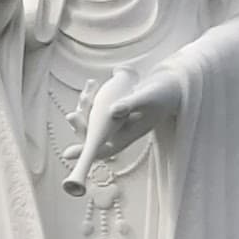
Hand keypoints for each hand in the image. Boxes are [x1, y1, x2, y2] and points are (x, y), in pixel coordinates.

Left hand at [63, 68, 181, 163]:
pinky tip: (91, 84)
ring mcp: (116, 118)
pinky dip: (92, 96)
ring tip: (88, 90)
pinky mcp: (114, 106)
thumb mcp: (148, 98)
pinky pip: (97, 105)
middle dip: (81, 126)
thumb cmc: (164, 94)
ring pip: (93, 118)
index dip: (85, 153)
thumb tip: (112, 111)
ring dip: (85, 106)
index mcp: (128, 135)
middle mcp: (119, 130)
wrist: (171, 85)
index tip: (67, 154)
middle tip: (72, 115)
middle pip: (93, 135)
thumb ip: (132, 104)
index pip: (104, 149)